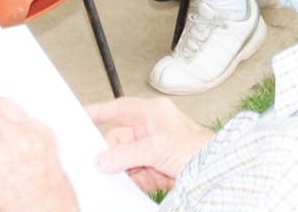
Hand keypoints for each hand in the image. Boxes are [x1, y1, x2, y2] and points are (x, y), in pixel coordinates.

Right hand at [87, 96, 213, 193]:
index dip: (99, 111)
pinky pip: (133, 175)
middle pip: (118, 139)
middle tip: (93, 163)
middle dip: (108, 153)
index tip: (80, 115)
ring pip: (123, 160)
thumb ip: (127, 153)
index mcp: (152, 113)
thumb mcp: (158, 146)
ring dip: (118, 170)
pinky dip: (127, 182)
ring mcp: (152, 151)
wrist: (217, 171)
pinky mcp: (155, 170)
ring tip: (108, 179)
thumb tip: (103, 160)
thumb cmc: (198, 148)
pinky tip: (121, 188)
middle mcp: (150, 130)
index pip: (119, 109)